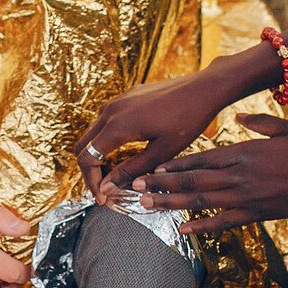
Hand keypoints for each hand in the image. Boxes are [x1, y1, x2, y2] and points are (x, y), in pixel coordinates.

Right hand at [74, 68, 236, 198]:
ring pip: (93, 133)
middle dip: (90, 171)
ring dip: (97, 155)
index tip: (103, 198)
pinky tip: (124, 153)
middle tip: (105, 191)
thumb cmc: (187, 121)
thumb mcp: (161, 153)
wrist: (203, 88)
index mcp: (117, 126)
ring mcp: (117, 100)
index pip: (87, 158)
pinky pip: (106, 121)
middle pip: (83, 145)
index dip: (91, 182)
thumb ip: (130, 170)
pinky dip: (106, 140)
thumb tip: (106, 188)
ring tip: (115, 175)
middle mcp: (111, 110)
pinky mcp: (126, 96)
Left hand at [135, 113, 287, 236]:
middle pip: (194, 181)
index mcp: (246, 152)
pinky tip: (182, 229)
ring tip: (148, 206)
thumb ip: (261, 123)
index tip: (154, 166)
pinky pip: (225, 222)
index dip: (176, 164)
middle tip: (136, 187)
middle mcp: (242, 176)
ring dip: (173, 204)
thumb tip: (240, 117)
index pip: (203, 159)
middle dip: (163, 184)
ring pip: (203, 202)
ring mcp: (249, 198)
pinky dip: (202, 225)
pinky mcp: (258, 214)